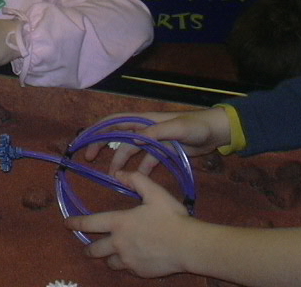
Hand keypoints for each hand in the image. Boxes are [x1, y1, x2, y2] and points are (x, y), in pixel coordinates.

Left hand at [66, 171, 195, 277]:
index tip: (67, 224)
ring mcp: (129, 260)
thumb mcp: (154, 192)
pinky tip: (132, 261)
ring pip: (110, 262)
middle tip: (88, 248)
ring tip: (111, 255)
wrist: (189, 246)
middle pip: (95, 249)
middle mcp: (119, 243)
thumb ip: (135, 179)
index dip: (76, 223)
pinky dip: (126, 265)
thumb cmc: (171, 217)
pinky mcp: (140, 272)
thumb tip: (119, 173)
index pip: (90, 224)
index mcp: (119, 223)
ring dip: (108, 258)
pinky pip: (127, 270)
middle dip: (89, 248)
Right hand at [81, 108, 232, 174]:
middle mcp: (144, 129)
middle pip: (116, 136)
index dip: (97, 128)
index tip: (84, 139)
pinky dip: (137, 170)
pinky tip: (133, 181)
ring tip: (111, 175)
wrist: (217, 132)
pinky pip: (145, 162)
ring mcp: (152, 141)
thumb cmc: (197, 126)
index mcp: (143, 120)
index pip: (114, 121)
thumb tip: (135, 140)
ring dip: (119, 161)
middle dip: (101, 145)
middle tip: (90, 159)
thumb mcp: (178, 128)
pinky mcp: (162, 152)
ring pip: (129, 150)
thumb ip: (157, 132)